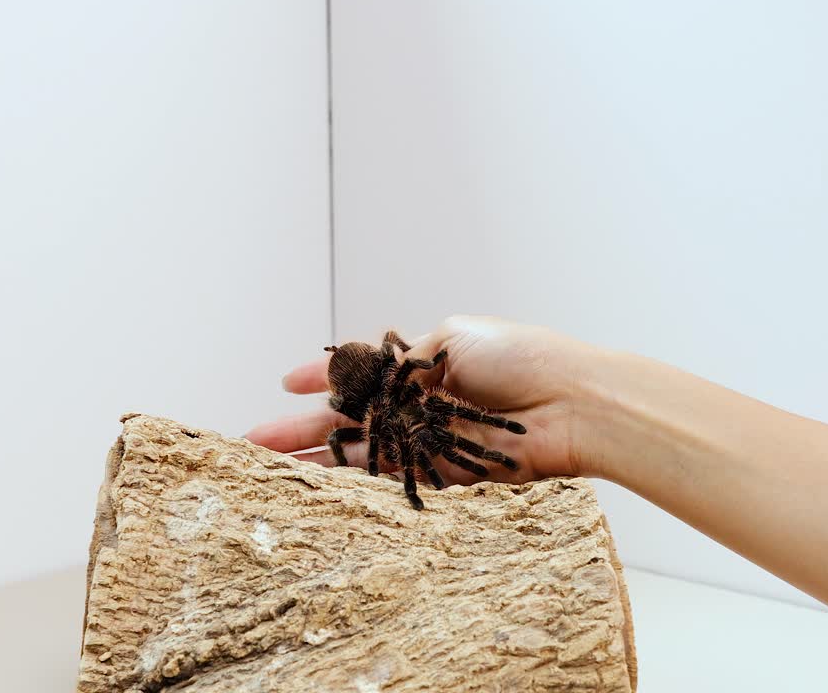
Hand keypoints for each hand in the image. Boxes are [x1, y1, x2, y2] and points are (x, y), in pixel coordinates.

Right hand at [245, 315, 614, 484]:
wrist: (572, 402)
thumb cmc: (520, 359)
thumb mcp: (453, 338)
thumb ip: (407, 361)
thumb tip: (371, 380)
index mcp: (424, 366)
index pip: (362, 372)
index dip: (323, 375)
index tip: (285, 383)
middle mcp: (422, 406)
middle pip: (352, 420)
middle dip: (303, 430)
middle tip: (255, 440)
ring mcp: (431, 442)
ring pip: (364, 455)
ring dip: (318, 463)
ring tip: (273, 470)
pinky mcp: (448, 477)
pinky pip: (394, 481)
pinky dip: (358, 488)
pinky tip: (321, 490)